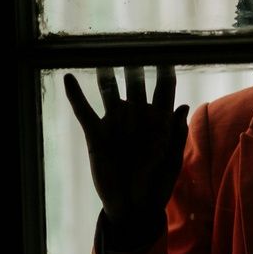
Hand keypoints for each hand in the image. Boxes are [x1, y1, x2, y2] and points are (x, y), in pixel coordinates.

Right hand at [64, 66, 188, 227]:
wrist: (133, 206)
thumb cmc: (158, 184)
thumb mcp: (171, 162)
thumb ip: (176, 134)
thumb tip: (183, 105)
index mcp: (158, 122)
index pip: (164, 92)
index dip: (165, 73)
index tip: (166, 53)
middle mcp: (136, 117)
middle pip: (135, 86)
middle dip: (135, 68)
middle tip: (132, 46)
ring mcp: (116, 124)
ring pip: (110, 93)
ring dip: (106, 76)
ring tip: (102, 57)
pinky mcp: (96, 135)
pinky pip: (84, 112)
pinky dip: (76, 95)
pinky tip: (68, 77)